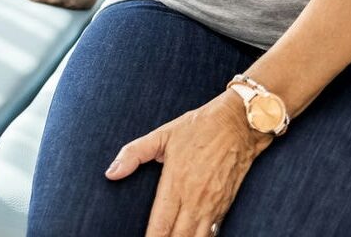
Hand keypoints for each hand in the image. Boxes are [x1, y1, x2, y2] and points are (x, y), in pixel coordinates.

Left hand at [106, 91, 269, 236]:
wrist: (239, 124)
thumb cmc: (198, 127)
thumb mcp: (162, 134)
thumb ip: (133, 154)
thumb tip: (110, 173)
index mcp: (176, 182)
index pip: (160, 224)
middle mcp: (195, 198)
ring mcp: (213, 204)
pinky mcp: (226, 205)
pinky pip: (213, 232)